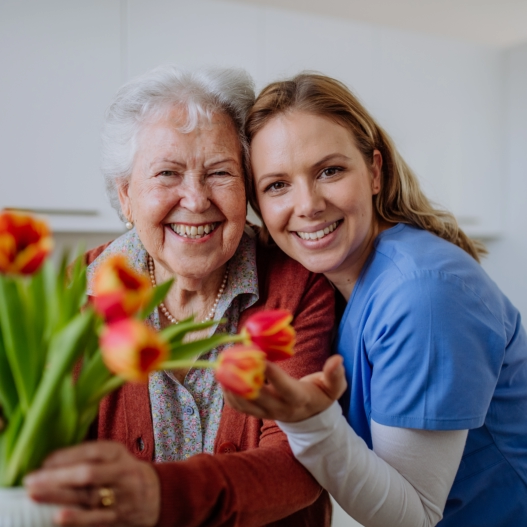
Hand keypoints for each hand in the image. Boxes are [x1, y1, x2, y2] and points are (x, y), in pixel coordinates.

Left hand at [24, 441, 159, 526]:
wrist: (157, 495)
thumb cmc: (125, 473)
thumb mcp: (114, 457)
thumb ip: (89, 456)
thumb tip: (50, 462)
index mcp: (117, 453)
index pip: (91, 451)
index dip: (66, 456)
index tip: (43, 462)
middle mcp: (120, 472)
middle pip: (87, 473)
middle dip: (57, 476)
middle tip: (31, 480)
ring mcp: (120, 496)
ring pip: (87, 496)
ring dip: (58, 496)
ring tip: (34, 494)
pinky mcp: (117, 516)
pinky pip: (95, 518)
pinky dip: (76, 518)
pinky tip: (59, 517)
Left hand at [224, 355, 346, 422]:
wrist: (311, 417)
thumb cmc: (321, 396)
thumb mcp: (334, 388)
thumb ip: (335, 375)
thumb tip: (337, 359)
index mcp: (299, 400)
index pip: (284, 388)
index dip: (273, 375)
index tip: (261, 358)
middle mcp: (280, 409)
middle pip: (258, 397)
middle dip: (244, 378)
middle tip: (233, 357)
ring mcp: (266, 413)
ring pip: (244, 403)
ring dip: (231, 386)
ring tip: (222, 366)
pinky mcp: (257, 413)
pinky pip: (239, 406)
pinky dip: (228, 393)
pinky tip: (223, 377)